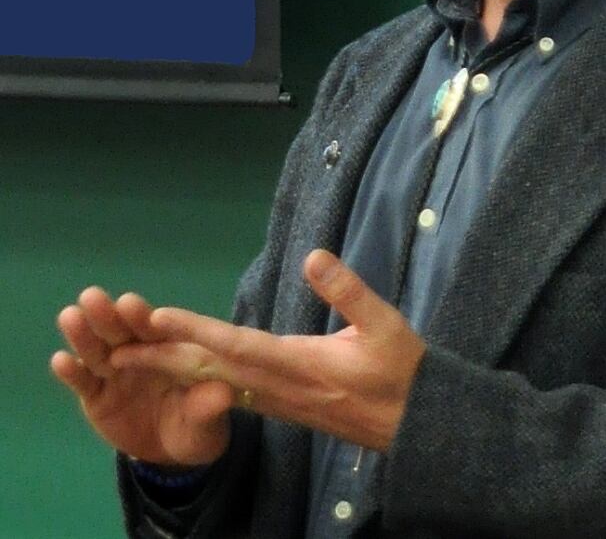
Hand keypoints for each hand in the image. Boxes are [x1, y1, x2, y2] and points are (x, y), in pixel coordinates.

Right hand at [51, 287, 233, 466]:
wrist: (173, 454)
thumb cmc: (197, 424)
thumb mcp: (207, 420)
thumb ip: (208, 406)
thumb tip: (222, 395)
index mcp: (170, 349)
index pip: (155, 329)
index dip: (142, 317)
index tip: (130, 304)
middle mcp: (139, 354)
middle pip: (121, 332)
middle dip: (107, 314)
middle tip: (92, 296)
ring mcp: (115, 374)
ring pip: (97, 351)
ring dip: (83, 335)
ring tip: (70, 317)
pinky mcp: (96, 396)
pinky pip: (83, 383)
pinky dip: (72, 372)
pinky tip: (60, 360)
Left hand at [110, 250, 426, 451]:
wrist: (413, 426)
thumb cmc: (402, 373)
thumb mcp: (385, 325)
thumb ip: (348, 291)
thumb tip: (314, 255)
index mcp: (300, 366)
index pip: (239, 346)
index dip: (197, 332)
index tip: (159, 318)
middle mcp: (280, 387)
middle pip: (212, 370)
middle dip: (163, 357)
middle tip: (114, 347)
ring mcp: (278, 401)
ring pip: (215, 382)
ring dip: (172, 369)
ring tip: (131, 356)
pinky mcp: (280, 405)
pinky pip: (229, 390)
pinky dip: (196, 378)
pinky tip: (178, 371)